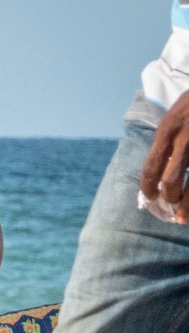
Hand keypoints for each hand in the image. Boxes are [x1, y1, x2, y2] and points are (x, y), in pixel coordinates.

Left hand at [142, 90, 188, 222]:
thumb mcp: (174, 115)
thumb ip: (166, 139)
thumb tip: (157, 167)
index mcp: (167, 131)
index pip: (150, 167)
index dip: (147, 187)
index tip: (149, 198)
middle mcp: (184, 140)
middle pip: (171, 181)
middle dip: (169, 198)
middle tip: (169, 205)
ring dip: (187, 206)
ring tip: (183, 217)